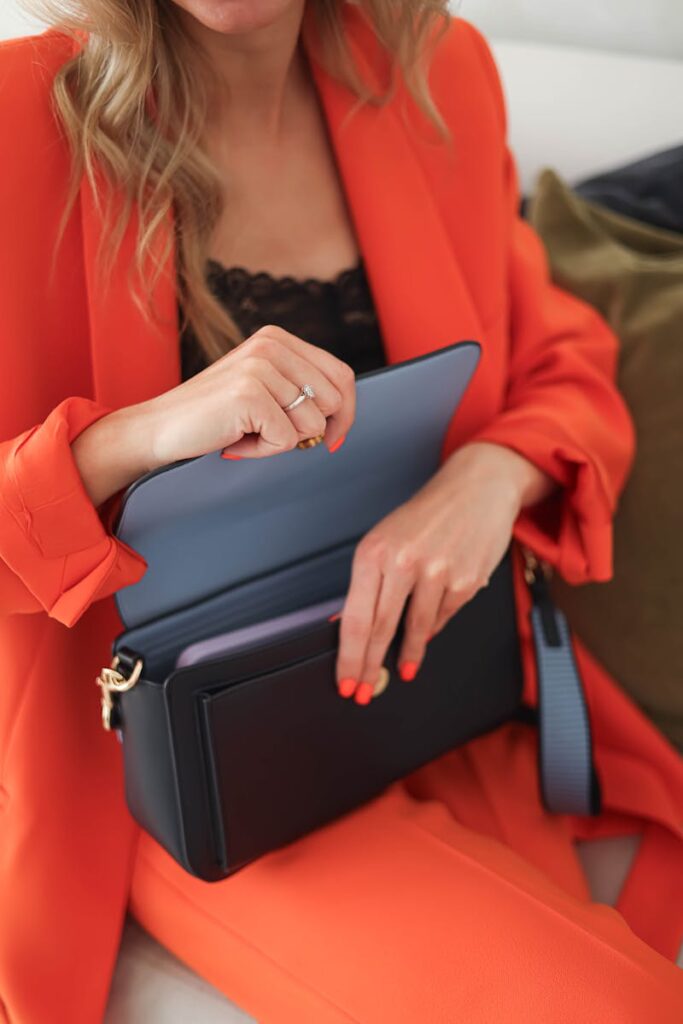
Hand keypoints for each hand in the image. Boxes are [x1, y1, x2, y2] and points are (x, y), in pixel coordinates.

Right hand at [71, 325, 355, 507]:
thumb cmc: (213, 415)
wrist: (159, 428)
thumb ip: (300, 388)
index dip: (345, 413)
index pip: (342, 375)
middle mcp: (271, 345)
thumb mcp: (263, 388)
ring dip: (281, 441)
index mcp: (278, 339)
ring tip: (246, 432)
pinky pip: (287, 441)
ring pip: (312, 425)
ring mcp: (260, 368)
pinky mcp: (250, 395)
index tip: (331, 439)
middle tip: (271, 433)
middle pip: (334, 401)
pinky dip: (264, 451)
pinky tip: (236, 439)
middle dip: (312, 430)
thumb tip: (343, 414)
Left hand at [334, 441, 555, 703]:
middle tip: (363, 691)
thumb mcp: (387, 539)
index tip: (345, 680)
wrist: (478, 487)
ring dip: (407, 655)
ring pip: (416, 629)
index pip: (356, 617)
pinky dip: (433, 629)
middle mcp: (403, 562)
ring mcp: (437, 573)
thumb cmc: (428, 515)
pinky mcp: (465, 582)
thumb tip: (349, 625)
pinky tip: (428, 632)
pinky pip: (443, 618)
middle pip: (380, 629)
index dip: (349, 656)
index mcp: (374, 552)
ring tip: (402, 670)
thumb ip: (370, 583)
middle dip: (370, 666)